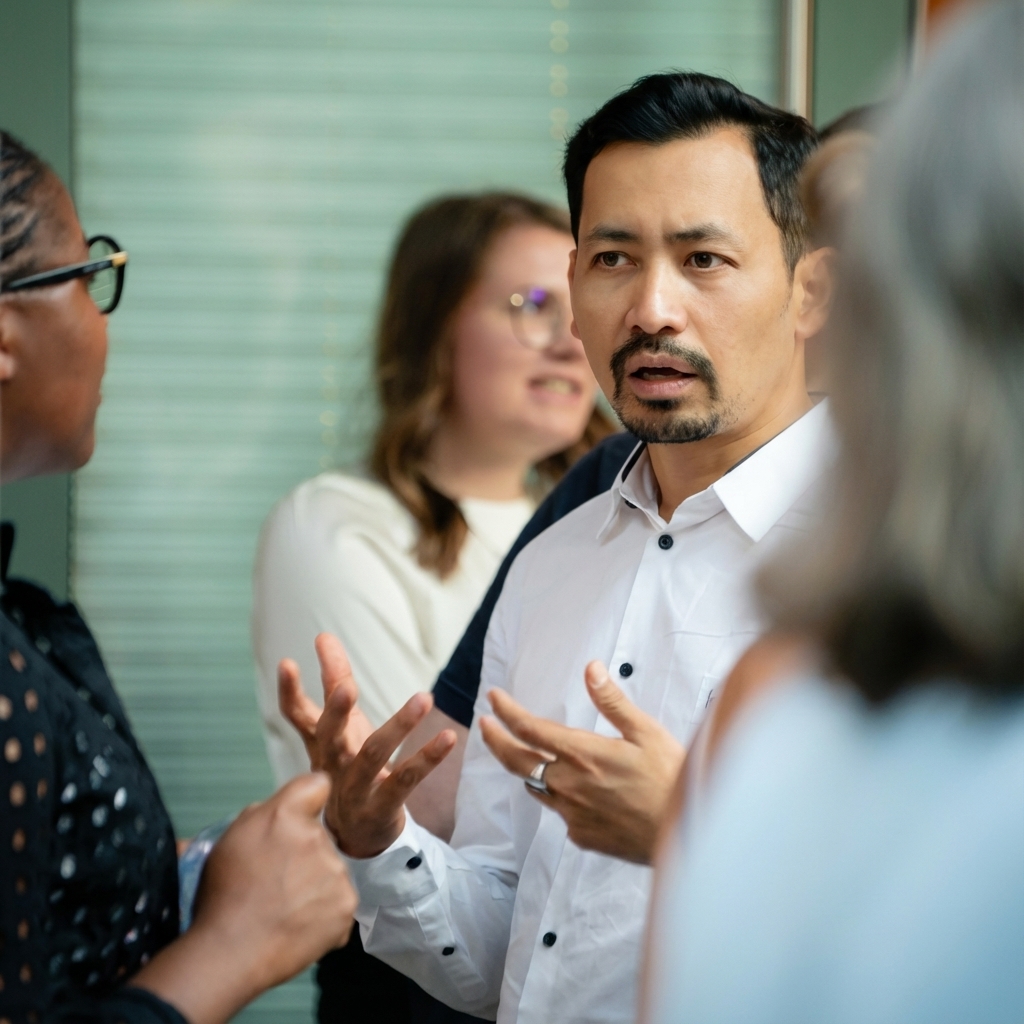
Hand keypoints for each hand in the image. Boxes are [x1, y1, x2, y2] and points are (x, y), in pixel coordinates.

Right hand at [193, 773, 356, 982]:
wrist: (229, 952)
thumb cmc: (223, 895)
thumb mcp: (230, 840)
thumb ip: (261, 816)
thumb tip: (281, 814)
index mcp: (285, 815)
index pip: (317, 784)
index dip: (309, 799)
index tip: (303, 814)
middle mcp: (316, 837)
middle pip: (319, 835)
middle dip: (303, 852)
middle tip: (278, 880)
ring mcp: (335, 871)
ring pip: (330, 869)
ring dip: (315, 883)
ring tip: (286, 909)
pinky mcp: (346, 904)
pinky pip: (339, 901)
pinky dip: (324, 913)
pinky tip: (300, 925)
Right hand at [280, 632, 456, 858]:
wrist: (358, 835)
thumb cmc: (349, 767)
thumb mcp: (342, 726)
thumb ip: (333, 682)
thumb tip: (323, 636)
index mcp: (321, 743)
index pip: (297, 715)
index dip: (289, 691)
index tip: (287, 662)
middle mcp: (332, 765)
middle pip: (329, 736)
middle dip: (336, 712)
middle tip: (347, 687)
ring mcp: (356, 789)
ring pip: (372, 755)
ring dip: (399, 726)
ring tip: (424, 698)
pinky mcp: (383, 806)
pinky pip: (406, 780)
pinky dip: (427, 758)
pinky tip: (447, 736)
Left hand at [480, 661, 684, 864]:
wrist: (688, 835)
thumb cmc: (672, 778)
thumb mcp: (646, 732)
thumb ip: (612, 701)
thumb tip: (591, 668)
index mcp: (583, 754)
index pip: (530, 728)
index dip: (507, 711)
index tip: (493, 697)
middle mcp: (569, 785)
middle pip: (517, 760)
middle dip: (495, 739)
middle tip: (484, 724)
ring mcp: (572, 814)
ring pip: (535, 786)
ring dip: (524, 766)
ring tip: (521, 752)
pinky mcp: (581, 835)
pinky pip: (559, 812)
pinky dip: (557, 795)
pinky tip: (570, 790)